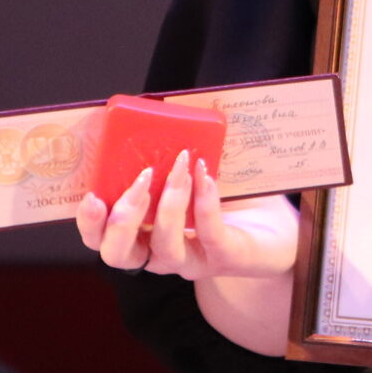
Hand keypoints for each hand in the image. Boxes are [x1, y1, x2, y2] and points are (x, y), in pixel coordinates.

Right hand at [75, 152, 297, 281]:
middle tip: (141, 179)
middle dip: (122, 219)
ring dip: (168, 205)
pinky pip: (208, 233)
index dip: (91, 224)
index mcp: (145, 235)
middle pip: (119, 255)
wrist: (280, 231)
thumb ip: (174, 158)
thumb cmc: (233, 201)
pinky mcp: (224, 257)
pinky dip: (204, 202)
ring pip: (163, 249)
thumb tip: (162, 112)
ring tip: (182, 166)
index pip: (103, 240)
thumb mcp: (197, 175)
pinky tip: (206, 175)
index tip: (90, 195)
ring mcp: (193, 260)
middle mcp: (161, 253)